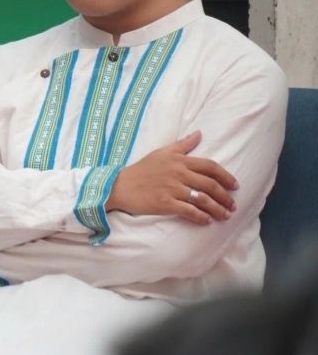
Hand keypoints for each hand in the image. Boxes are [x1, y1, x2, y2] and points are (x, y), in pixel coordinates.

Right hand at [106, 131, 237, 224]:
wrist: (119, 186)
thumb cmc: (141, 169)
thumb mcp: (161, 153)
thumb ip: (182, 145)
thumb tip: (199, 133)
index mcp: (179, 160)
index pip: (210, 167)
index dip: (226, 177)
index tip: (235, 185)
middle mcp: (178, 173)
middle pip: (210, 185)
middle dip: (225, 196)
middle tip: (233, 205)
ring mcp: (172, 189)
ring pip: (203, 199)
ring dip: (217, 209)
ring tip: (225, 215)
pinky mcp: (164, 203)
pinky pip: (189, 211)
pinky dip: (201, 217)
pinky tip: (207, 221)